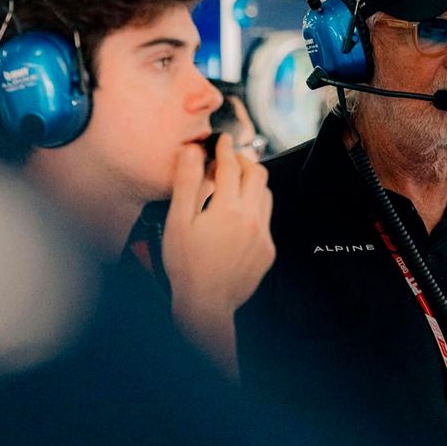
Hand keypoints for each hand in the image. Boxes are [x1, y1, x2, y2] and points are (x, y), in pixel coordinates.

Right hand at [161, 134, 274, 376]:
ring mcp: (263, 236)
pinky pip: (266, 220)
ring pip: (265, 196)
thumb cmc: (186, 265)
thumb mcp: (178, 222)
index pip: (231, 166)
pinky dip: (254, 208)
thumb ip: (186, 183)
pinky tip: (237, 217)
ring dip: (252, 184)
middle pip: (258, 175)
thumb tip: (191, 152)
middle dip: (244, 161)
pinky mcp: (268, 251)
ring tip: (233, 185)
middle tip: (229, 160)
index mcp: (229, 209)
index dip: (226, 149)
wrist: (205, 306)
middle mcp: (252, 219)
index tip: (223, 139)